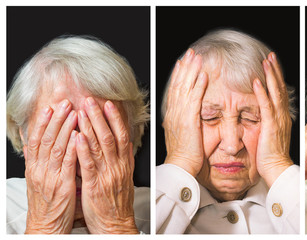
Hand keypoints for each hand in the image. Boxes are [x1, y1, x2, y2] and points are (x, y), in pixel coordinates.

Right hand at [24, 100, 77, 233]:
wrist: (46, 225)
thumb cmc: (47, 202)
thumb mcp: (39, 179)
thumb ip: (39, 161)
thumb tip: (35, 143)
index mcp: (34, 168)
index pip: (36, 140)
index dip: (42, 122)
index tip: (49, 107)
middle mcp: (40, 170)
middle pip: (47, 139)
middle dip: (56, 120)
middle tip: (65, 103)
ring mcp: (50, 177)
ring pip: (57, 148)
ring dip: (66, 129)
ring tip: (74, 114)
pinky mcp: (63, 185)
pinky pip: (68, 164)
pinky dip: (73, 148)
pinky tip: (80, 137)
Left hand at [75, 98, 137, 233]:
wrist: (116, 224)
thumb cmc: (117, 203)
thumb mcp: (125, 178)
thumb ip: (125, 160)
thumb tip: (128, 144)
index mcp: (124, 164)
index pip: (121, 135)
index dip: (115, 119)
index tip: (108, 104)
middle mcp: (117, 167)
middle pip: (110, 136)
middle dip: (100, 117)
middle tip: (91, 101)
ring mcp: (107, 175)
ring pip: (100, 146)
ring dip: (90, 127)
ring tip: (81, 112)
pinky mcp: (95, 186)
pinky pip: (89, 165)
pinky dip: (83, 150)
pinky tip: (78, 137)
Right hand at [163, 49, 208, 176]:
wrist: (180, 167)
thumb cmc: (185, 156)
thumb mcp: (184, 135)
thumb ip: (186, 123)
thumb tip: (191, 118)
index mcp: (172, 115)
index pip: (175, 90)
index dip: (178, 74)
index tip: (182, 62)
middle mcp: (174, 112)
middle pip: (178, 84)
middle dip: (185, 67)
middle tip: (190, 52)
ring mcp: (180, 115)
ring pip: (185, 87)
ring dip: (192, 71)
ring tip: (197, 56)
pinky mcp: (189, 120)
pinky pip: (194, 99)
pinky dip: (198, 85)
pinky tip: (203, 74)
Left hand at [253, 52, 293, 186]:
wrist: (278, 170)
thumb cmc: (273, 158)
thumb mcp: (273, 137)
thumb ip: (272, 125)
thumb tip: (268, 119)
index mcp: (283, 118)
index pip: (281, 93)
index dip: (278, 77)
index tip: (273, 63)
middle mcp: (283, 116)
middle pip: (280, 88)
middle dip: (275, 70)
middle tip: (271, 55)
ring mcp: (277, 120)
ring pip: (275, 92)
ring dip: (270, 75)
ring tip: (266, 60)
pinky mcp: (270, 126)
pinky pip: (265, 106)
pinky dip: (261, 93)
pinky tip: (256, 81)